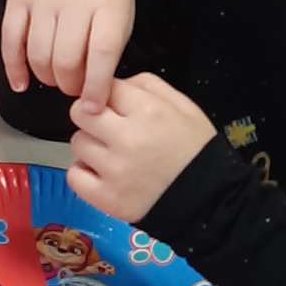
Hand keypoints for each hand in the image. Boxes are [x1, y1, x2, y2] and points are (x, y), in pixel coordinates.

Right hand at [0, 0, 134, 114]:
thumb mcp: (120, 14)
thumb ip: (107, 50)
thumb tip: (90, 96)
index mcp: (108, 7)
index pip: (101, 55)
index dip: (95, 88)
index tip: (93, 110)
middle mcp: (74, 1)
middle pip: (66, 59)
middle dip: (70, 85)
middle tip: (73, 89)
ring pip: (38, 54)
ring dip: (46, 77)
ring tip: (54, 79)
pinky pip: (11, 40)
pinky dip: (14, 68)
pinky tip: (21, 84)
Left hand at [67, 73, 215, 221]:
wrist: (212, 200)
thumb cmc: (196, 150)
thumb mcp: (184, 106)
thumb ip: (146, 86)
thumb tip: (113, 84)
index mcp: (148, 112)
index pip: (104, 88)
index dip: (109, 97)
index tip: (116, 108)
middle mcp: (128, 139)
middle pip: (80, 112)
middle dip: (92, 117)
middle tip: (109, 130)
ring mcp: (115, 171)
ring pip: (77, 143)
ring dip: (91, 147)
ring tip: (114, 156)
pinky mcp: (108, 199)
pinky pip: (74, 176)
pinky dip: (84, 174)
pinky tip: (104, 175)